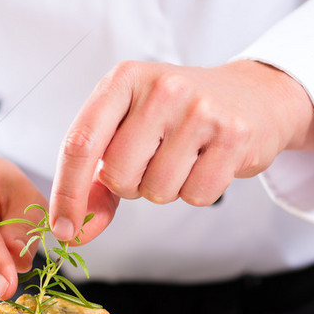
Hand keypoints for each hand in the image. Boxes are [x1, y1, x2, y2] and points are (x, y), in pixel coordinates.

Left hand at [48, 60, 313, 241]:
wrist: (252, 95)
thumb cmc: (173, 117)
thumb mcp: (126, 130)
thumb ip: (93, 180)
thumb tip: (71, 232)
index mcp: (122, 80)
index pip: (80, 143)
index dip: (67, 193)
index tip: (61, 230)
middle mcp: (160, 88)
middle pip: (118, 175)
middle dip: (128, 185)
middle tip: (150, 161)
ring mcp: (200, 109)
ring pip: (156, 190)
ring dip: (163, 189)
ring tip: (181, 158)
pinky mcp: (235, 134)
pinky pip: (197, 195)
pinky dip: (196, 192)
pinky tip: (207, 162)